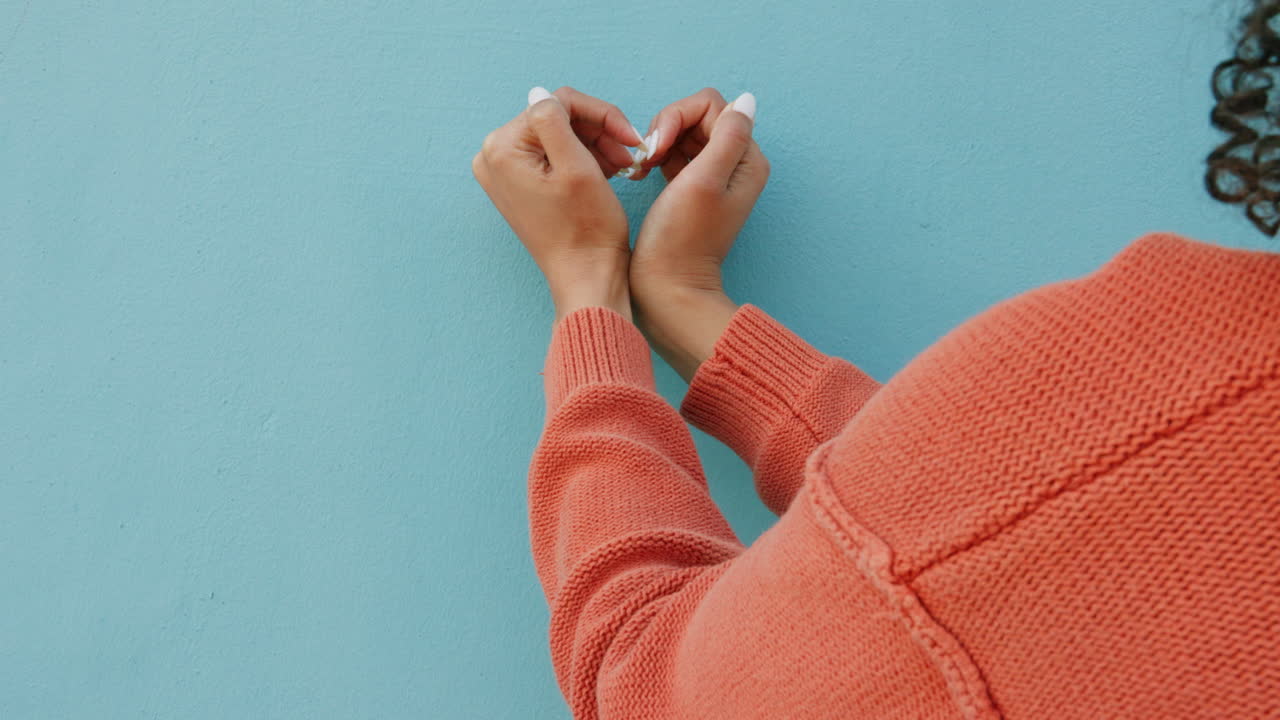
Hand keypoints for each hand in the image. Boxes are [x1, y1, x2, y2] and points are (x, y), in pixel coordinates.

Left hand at [472, 87, 644, 322]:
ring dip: (595, 144)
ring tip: (625, 165)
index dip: (600, 115)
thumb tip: (542, 94)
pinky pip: (554, 155)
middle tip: (631, 153)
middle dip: (598, 131)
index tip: (631, 136)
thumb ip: (554, 120)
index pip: (557, 103)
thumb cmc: (587, 230)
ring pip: (559, 136)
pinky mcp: (520, 186)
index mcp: (501, 149)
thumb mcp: (577, 166)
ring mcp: (505, 173)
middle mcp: (494, 158)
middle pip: (557, 118)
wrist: (588, 277)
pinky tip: (610, 170)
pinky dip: (584, 158)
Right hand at [628, 89, 770, 379]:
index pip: (713, 106)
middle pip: (698, 116)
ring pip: (683, 132)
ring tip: (642, 167)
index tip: (656, 146)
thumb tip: (747, 99)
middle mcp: (734, 164)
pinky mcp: (690, 186)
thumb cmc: (681, 238)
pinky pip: (674, 152)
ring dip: (659, 141)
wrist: (666, 286)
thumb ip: (728, 135)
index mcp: (746, 160)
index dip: (678, 117)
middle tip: (647, 156)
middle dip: (667, 128)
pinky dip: (656, 156)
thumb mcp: (704, 180)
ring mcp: (712, 175)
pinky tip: (641, 173)